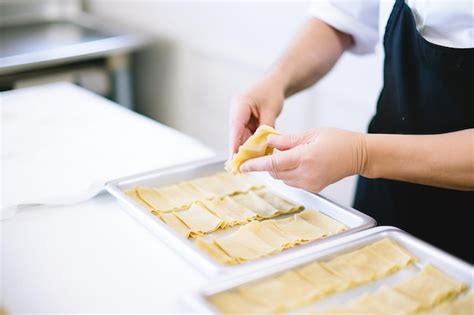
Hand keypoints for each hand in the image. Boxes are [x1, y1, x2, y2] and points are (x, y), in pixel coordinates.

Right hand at [229, 75, 285, 156]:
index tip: (233, 157)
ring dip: (245, 148)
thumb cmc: (272, 91)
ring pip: (241, 136)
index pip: (235, 126)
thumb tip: (263, 144)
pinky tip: (255, 154)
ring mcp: (239, 115)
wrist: (275, 82)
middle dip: (238, 150)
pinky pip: (247, 134)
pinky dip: (251, 143)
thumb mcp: (271, 109)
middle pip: (236, 133)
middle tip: (240, 165)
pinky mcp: (244, 120)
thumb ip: (266, 126)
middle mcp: (236, 110)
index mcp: (240, 104)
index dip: (234, 143)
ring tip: (248, 163)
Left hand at [239, 128, 367, 191]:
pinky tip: (297, 163)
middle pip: (276, 173)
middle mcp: (306, 174)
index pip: (273, 164)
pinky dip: (288, 173)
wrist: (359, 155)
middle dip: (267, 165)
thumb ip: (288, 139)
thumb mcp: (311, 133)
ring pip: (283, 179)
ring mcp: (310, 184)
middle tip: (262, 154)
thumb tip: (269, 142)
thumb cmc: (338, 140)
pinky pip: (293, 182)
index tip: (243, 166)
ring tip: (285, 155)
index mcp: (305, 157)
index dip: (256, 165)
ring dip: (278, 169)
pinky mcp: (314, 188)